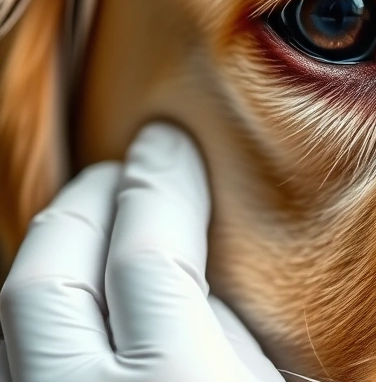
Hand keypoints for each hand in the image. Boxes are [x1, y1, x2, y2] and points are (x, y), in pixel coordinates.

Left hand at [0, 124, 283, 381]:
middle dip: (84, 206)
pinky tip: (91, 301)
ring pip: (15, 322)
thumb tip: (188, 254)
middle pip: (46, 281)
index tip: (170, 145)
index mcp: (174, 379)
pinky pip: (20, 360)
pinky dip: (53, 315)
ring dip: (59, 259)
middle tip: (123, 174)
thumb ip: (225, 326)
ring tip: (105, 228)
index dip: (159, 184)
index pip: (145, 254)